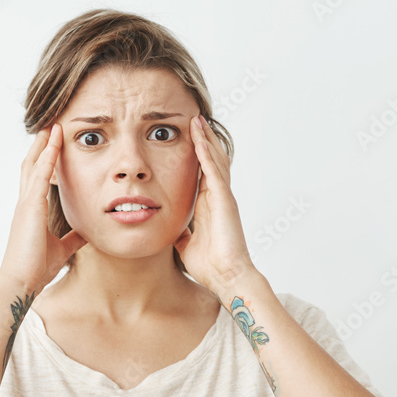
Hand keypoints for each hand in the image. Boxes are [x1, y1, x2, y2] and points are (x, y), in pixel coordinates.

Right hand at [0, 124, 87, 290]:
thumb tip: (87, 231)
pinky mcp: (29, 208)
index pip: (38, 178)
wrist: (22, 282)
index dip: (44, 159)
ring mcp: (26, 204)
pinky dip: (46, 158)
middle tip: (50, 126)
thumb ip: (73, 238)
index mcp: (32, 211)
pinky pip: (39, 176)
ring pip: (33, 165)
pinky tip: (54, 144)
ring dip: (43, 145)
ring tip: (51, 126)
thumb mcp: (62, 248)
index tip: (53, 143)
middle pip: (32, 165)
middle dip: (41, 145)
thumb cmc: (37, 268)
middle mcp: (26, 203)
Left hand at [173, 115, 255, 293]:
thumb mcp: (186, 244)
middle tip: (194, 118)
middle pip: (211, 160)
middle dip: (202, 139)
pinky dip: (206, 153)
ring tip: (197, 120)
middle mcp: (217, 197)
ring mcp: (222, 197)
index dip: (196, 154)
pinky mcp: (224, 200)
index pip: (202, 172)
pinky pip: (213, 171)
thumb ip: (181, 233)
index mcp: (208, 204)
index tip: (188, 137)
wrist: (226, 277)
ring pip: (214, 160)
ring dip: (205, 139)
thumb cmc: (210, 265)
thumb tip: (170, 229)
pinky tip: (199, 138)